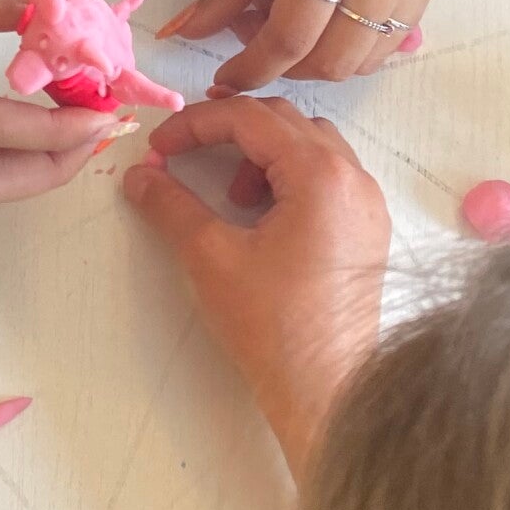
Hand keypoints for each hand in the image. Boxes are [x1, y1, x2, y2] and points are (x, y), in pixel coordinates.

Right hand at [123, 96, 389, 475]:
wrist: (328, 392)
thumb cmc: (273, 325)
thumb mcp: (210, 257)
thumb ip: (170, 206)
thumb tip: (139, 175)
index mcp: (320, 174)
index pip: (250, 118)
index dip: (195, 123)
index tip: (159, 146)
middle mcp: (353, 177)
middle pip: (285, 121)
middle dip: (229, 129)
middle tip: (186, 153)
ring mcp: (368, 204)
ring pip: (311, 145)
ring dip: (263, 153)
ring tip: (231, 195)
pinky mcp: (369, 230)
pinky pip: (329, 177)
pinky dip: (290, 177)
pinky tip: (263, 216)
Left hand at [161, 0, 447, 91]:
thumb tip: (188, 31)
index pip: (293, 37)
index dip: (252, 67)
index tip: (222, 77)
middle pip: (336, 59)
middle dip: (284, 63)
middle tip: (249, 28)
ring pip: (370, 56)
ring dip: (322, 54)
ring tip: (286, 8)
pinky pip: (397, 31)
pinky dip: (356, 36)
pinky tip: (326, 1)